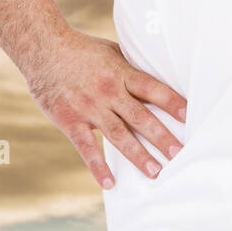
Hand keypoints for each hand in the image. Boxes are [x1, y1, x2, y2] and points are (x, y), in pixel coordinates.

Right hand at [24, 30, 186, 188]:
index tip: (189, 116)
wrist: (42, 48)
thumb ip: (131, 66)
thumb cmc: (80, 48)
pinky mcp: (70, 120)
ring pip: (118, 135)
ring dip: (138, 155)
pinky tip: (110, 183)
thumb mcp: (111, 50)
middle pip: (140, 117)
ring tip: (156, 172)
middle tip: (179, 154)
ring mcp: (89, 107)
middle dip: (161, 137)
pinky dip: (98, 166)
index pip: (152, 88)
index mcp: (120, 73)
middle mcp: (108, 91)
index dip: (172, 102)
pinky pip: (86, 147)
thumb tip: (157, 73)